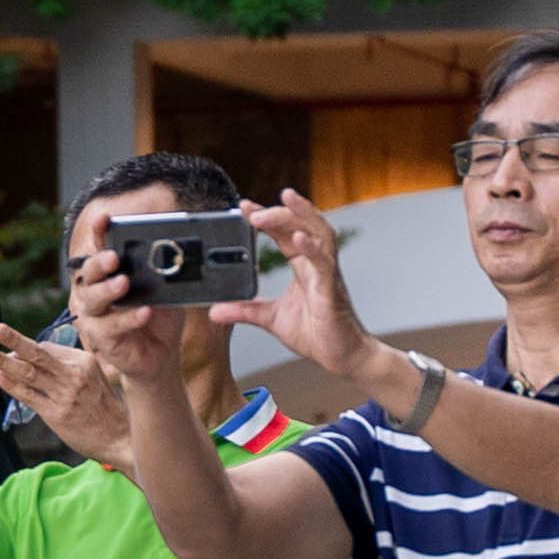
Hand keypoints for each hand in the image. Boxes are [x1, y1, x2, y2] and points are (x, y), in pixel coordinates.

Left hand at [0, 324, 127, 463]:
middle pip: (38, 354)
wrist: (119, 436)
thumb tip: (31, 357)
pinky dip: (11, 385)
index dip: (26, 347)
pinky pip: (28, 396)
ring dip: (5, 362)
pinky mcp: (56, 414)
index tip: (10, 346)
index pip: (48, 348)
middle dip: (15, 340)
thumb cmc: (102, 406)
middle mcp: (74, 375)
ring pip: (29, 374)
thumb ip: (66, 366)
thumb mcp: (93, 377)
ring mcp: (64, 395)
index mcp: (84, 361)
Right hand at [65, 244, 187, 382]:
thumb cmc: (158, 317)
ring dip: (107, 290)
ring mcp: (95, 317)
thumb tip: (174, 252)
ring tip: (124, 283)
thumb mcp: (165, 289)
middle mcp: (95, 292)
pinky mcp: (102, 340)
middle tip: (113, 258)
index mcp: (108, 274)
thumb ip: (164, 273)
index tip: (105, 218)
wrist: (161, 353)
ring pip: (91, 300)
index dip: (100, 232)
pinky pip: (109, 329)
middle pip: (87, 273)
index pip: (100, 248)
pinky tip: (143, 313)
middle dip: (99, 263)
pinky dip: (126, 320)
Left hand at [220, 191, 374, 384]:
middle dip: (278, 211)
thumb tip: (213, 311)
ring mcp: (326, 274)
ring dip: (301, 214)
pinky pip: (325, 263)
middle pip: (301, 224)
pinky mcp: (332, 290)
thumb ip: (245, 311)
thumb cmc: (316, 334)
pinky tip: (299, 238)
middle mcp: (316, 263)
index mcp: (302, 266)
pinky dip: (312, 248)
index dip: (265, 216)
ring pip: (319, 232)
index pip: (283, 232)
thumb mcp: (271, 319)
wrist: (344, 357)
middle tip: (251, 208)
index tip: (243, 206)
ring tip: (283, 200)